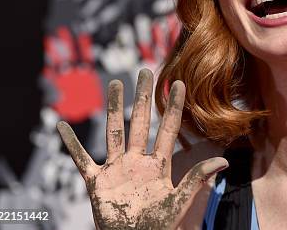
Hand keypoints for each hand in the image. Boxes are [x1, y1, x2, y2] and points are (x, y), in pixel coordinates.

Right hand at [56, 69, 227, 229]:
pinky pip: (81, 159)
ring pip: (114, 131)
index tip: (178, 83)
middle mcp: (137, 162)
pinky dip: (71, 144)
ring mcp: (116, 169)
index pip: (167, 129)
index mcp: (158, 165)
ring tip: (115, 83)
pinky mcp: (97, 182)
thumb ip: (197, 179)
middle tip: (146, 71)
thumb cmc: (158, 226)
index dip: (173, 106)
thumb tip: (225, 162)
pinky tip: (61, 126)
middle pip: (140, 122)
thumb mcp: (179, 201)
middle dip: (143, 97)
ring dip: (113, 107)